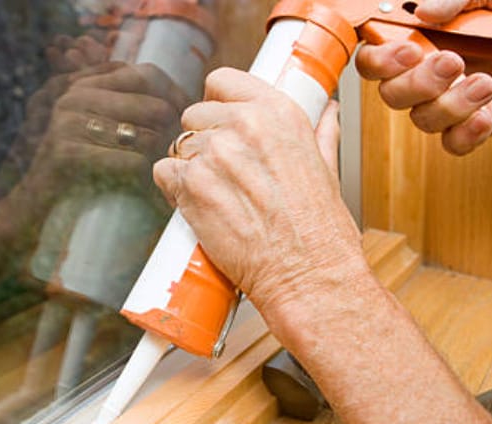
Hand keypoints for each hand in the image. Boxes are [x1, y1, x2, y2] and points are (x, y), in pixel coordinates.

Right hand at [14, 62, 188, 211]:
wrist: (30, 201)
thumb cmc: (74, 166)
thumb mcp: (94, 127)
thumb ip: (121, 104)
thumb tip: (169, 100)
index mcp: (84, 82)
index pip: (147, 74)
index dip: (175, 96)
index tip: (185, 121)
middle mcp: (74, 96)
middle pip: (153, 106)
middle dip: (172, 133)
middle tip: (179, 154)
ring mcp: (68, 122)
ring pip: (145, 137)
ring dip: (161, 158)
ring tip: (166, 170)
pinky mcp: (67, 152)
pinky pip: (130, 161)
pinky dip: (145, 176)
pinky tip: (147, 183)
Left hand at [153, 68, 366, 312]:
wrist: (307, 274)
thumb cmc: (320, 231)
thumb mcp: (327, 169)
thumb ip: (320, 133)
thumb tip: (325, 112)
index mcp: (278, 113)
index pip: (223, 81)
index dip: (216, 101)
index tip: (218, 118)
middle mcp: (243, 126)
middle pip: (195, 115)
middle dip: (203, 139)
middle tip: (222, 171)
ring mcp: (213, 155)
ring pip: (179, 146)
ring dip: (189, 167)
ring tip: (215, 195)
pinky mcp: (190, 187)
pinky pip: (164, 173)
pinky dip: (174, 188)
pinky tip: (197, 204)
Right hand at [356, 0, 491, 154]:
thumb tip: (423, 11)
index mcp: (422, 40)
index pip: (374, 55)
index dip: (378, 59)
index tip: (406, 49)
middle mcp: (427, 76)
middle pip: (390, 93)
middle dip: (417, 83)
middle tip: (452, 62)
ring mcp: (447, 103)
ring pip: (422, 119)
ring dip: (451, 103)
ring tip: (486, 83)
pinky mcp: (470, 127)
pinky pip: (451, 143)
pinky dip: (467, 132)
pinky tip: (489, 114)